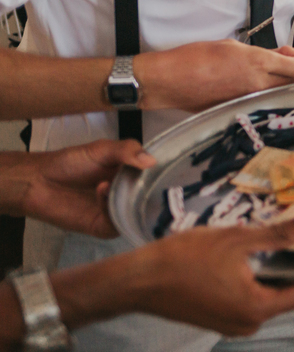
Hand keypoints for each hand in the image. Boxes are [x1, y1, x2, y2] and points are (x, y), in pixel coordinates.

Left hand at [11, 140, 153, 237]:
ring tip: (115, 184)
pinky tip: (101, 192)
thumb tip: (152, 161)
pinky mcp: (103, 226)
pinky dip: (112, 210)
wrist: (38, 181)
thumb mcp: (102, 149)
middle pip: (152, 199)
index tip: (173, 170)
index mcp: (134, 176)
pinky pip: (117, 224)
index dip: (167, 175)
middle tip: (150, 183)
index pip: (158, 179)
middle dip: (153, 192)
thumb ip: (127, 150)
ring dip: (129, 201)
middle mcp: (129, 195)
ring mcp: (117, 212)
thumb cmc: (71, 162)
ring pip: (137, 214)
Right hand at [125, 215, 293, 336]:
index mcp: (257, 307)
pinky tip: (278, 263)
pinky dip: (271, 282)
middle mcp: (250, 322)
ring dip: (292, 278)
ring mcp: (235, 323)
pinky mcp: (222, 318)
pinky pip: (257, 299)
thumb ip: (277, 235)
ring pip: (275, 298)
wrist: (136, 281)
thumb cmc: (182, 259)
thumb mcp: (236, 240)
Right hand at [137, 41, 293, 111]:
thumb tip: (276, 56)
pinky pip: (259, 102)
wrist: (171, 80)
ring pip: (278, 94)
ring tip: (258, 74)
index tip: (286, 53)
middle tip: (277, 62)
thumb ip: (259, 53)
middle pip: (293, 82)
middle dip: (290, 72)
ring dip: (276, 84)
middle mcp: (258, 84)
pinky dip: (258, 94)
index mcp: (258, 63)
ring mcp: (249, 100)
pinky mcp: (238, 110)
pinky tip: (244, 85)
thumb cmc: (195, 58)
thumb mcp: (231, 46)